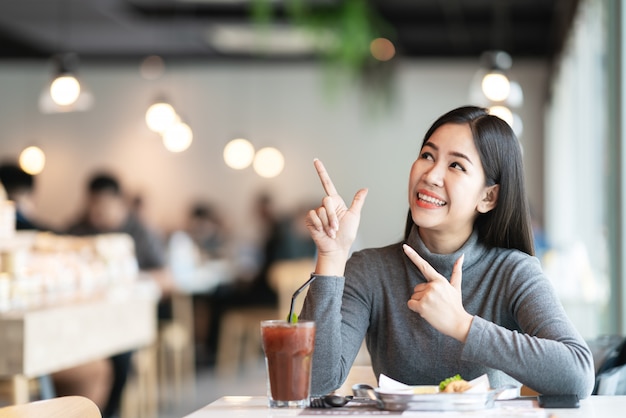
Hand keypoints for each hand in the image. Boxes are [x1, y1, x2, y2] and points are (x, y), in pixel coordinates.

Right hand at [306, 159, 367, 274]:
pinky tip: (322, 232)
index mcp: (336, 202)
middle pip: (326, 201)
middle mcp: (325, 205)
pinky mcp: (310, 220)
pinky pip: (313, 216)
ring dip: (328, 224)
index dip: (321, 171)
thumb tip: (365, 188)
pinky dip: (320, 225)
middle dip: (333, 216)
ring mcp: (317, 212)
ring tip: (331, 232)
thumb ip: (357, 202)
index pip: (327, 183)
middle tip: (336, 228)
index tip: (315, 160)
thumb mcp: (354, 216)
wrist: (336, 248)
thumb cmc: (346, 234)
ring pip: (321, 211)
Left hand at [404, 244, 472, 341]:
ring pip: (413, 297)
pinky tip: (427, 312)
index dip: (413, 255)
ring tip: (433, 308)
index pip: (424, 266)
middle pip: (416, 288)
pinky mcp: (422, 306)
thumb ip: (456, 271)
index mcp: (439, 280)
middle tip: (436, 303)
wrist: (459, 323)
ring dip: (420, 303)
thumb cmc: (455, 305)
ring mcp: (427, 296)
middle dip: (423, 296)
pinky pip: (410, 304)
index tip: (404, 247)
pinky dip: (415, 309)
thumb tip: (462, 256)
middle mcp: (433, 286)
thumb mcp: (456, 287)